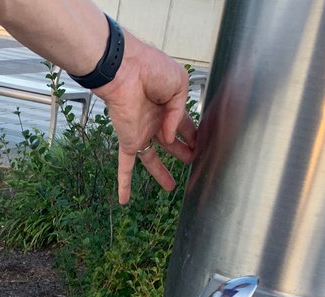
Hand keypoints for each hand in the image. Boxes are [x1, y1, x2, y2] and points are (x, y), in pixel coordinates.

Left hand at [96, 34, 197, 203]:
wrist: (125, 70)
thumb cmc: (152, 69)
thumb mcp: (179, 85)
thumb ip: (179, 115)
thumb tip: (170, 138)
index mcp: (169, 104)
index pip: (184, 123)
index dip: (193, 134)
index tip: (201, 143)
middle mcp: (155, 120)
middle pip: (170, 142)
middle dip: (182, 151)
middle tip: (191, 160)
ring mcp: (142, 132)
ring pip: (151, 158)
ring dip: (160, 173)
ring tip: (170, 187)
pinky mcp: (129, 141)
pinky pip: (126, 165)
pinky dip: (124, 184)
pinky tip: (123, 200)